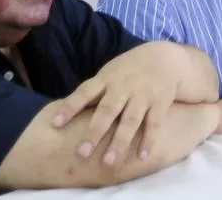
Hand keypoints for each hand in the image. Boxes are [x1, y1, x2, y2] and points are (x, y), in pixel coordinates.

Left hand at [52, 43, 180, 166]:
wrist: (165, 57)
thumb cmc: (129, 71)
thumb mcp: (109, 73)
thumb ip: (93, 92)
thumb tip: (64, 114)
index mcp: (106, 79)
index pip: (85, 92)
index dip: (70, 107)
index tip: (55, 124)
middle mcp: (123, 87)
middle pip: (107, 110)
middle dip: (94, 132)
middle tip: (82, 153)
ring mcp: (143, 94)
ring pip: (130, 120)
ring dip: (120, 142)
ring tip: (110, 163)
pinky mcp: (160, 102)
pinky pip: (154, 123)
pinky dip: (149, 140)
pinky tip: (142, 157)